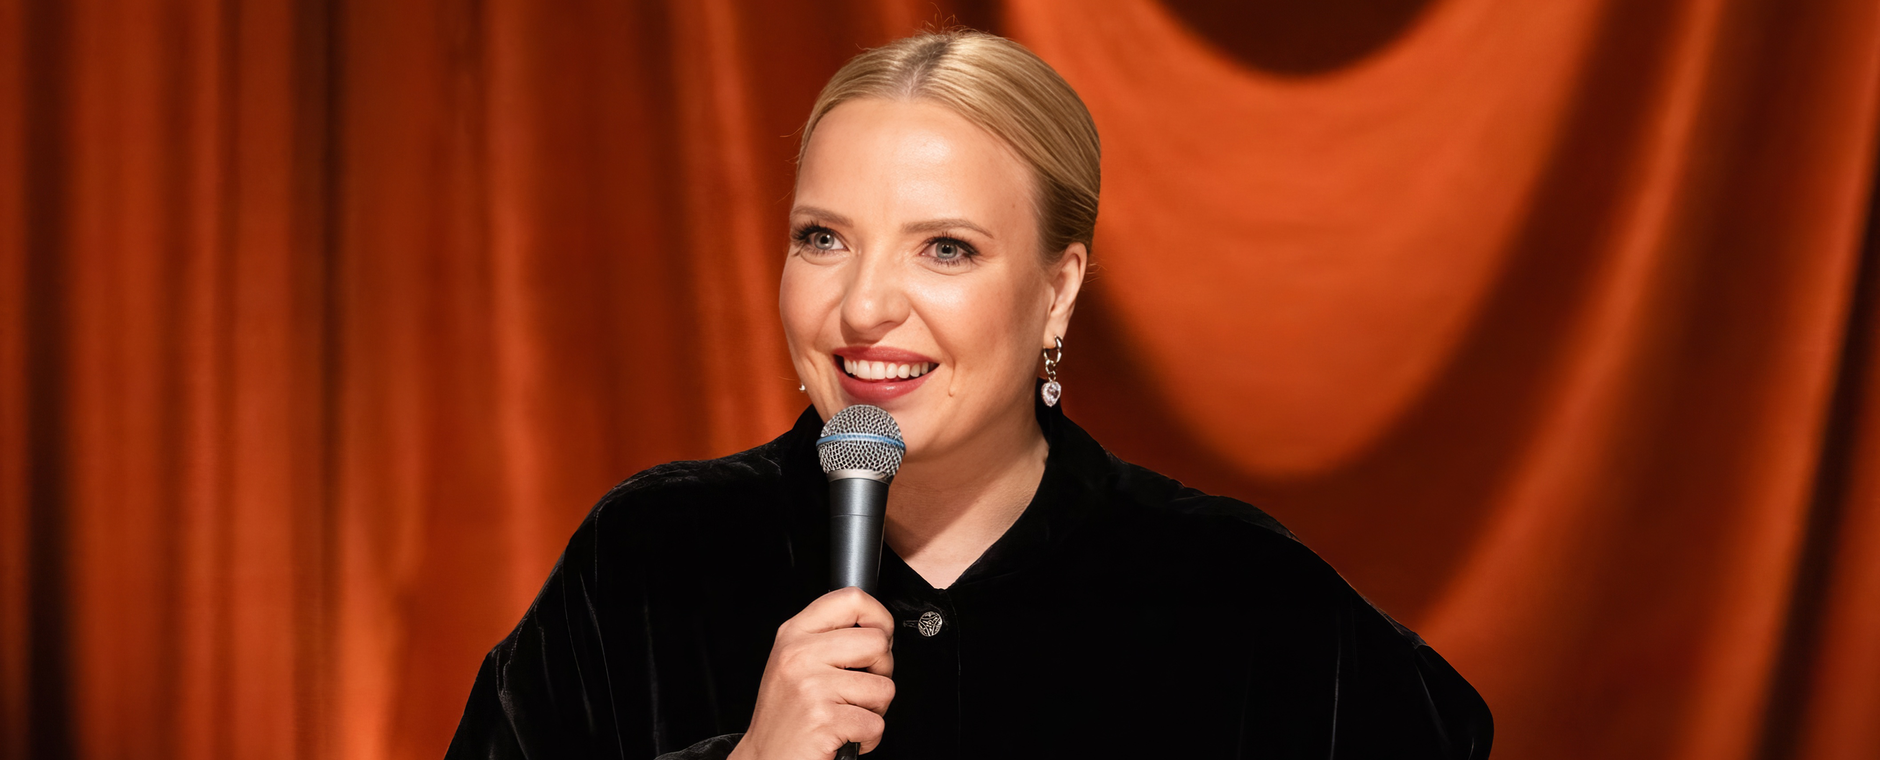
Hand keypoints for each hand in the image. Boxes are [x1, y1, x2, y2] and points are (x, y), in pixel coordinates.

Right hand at [728, 587, 895, 759]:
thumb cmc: (786, 716)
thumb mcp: (796, 662)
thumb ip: (829, 638)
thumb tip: (877, 628)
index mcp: (794, 634)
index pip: (852, 599)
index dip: (878, 618)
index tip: (876, 639)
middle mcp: (800, 655)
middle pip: (878, 642)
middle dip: (881, 671)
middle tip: (858, 690)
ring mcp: (811, 686)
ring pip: (884, 687)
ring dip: (874, 710)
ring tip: (846, 714)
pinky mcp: (824, 719)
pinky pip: (876, 723)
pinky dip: (868, 738)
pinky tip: (844, 735)